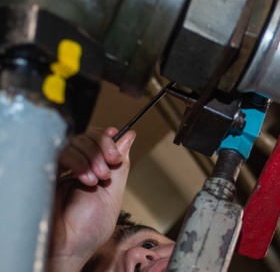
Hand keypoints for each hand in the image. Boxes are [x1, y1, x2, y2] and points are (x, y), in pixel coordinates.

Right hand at [48, 126, 135, 271]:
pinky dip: (78, 162)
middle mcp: (74, 166)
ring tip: (99, 179)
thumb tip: (129, 136)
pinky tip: (86, 180)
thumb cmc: (89, 228)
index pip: (96, 139)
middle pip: (86, 136)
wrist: (71, 248)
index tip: (117, 140)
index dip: (107, 137)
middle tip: (110, 165)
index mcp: (90, 168)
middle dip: (102, 147)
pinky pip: (60, 153)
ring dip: (92, 157)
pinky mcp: (45, 173)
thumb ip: (121, 165)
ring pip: (74, 142)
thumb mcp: (114, 192)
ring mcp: (59, 169)